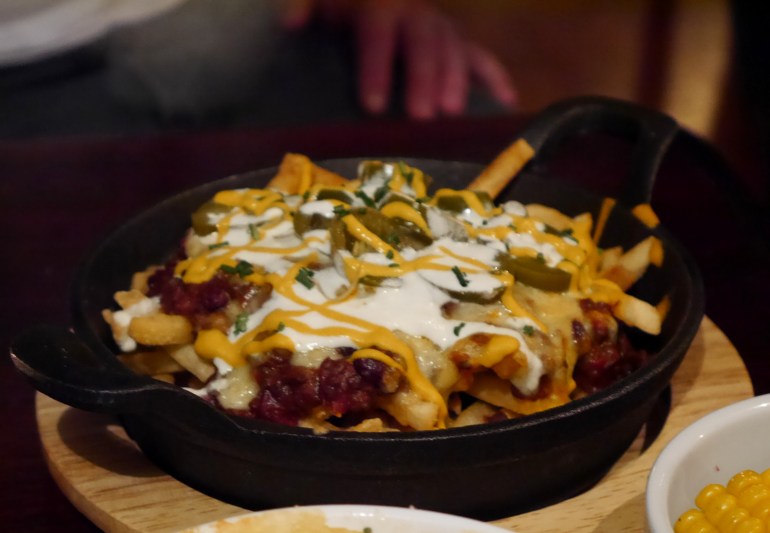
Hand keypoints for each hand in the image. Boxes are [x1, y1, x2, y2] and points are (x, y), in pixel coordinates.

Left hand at [282, 0, 517, 118]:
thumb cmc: (344, 4)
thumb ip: (306, 6)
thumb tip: (289, 25)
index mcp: (380, 6)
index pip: (378, 35)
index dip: (376, 68)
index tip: (371, 104)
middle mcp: (416, 13)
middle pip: (424, 45)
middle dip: (423, 80)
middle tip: (422, 116)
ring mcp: (440, 26)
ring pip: (454, 48)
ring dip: (455, 80)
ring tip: (452, 113)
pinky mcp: (457, 39)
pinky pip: (480, 54)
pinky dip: (495, 75)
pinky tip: (507, 100)